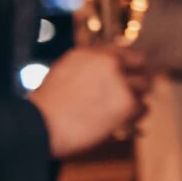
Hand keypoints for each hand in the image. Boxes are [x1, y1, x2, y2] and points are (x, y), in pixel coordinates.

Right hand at [32, 47, 146, 158]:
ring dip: (134, 101)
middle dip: (136, 81)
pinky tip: (120, 126)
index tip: (129, 78)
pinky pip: (144, 108)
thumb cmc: (45, 110)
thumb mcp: (62, 74)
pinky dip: (135, 119)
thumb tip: (111, 70)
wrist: (37, 128)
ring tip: (117, 115)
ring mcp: (120, 80)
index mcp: (89, 53)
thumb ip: (87, 68)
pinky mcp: (127, 102)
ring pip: (144, 87)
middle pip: (141, 66)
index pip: (125, 52)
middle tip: (129, 97)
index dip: (129, 67)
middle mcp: (107, 61)